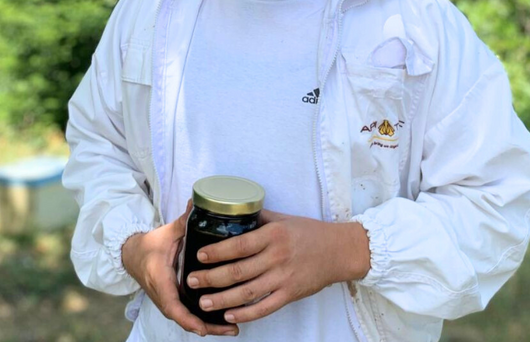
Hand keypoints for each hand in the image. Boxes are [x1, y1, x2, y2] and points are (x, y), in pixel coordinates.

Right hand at [122, 199, 239, 336]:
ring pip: (187, 320)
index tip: (202, 327)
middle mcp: (162, 294)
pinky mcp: (171, 301)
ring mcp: (166, 300)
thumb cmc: (150, 244)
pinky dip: (203, 321)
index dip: (188, 318)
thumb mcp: (166, 232)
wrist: (131, 255)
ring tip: (232, 331)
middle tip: (232, 330)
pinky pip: (187, 315)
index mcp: (159, 278)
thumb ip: (183, 221)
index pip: (171, 304)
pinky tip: (223, 324)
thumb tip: (197, 201)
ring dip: (208, 327)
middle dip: (206, 327)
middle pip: (183, 318)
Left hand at [185, 209, 370, 323]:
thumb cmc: (309, 233)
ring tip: (203, 302)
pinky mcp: (291, 294)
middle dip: (211, 277)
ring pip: (247, 292)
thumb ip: (258, 219)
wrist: (339, 251)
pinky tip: (229, 316)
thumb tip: (233, 214)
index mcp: (273, 235)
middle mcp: (277, 257)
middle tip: (191, 280)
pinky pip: (265, 307)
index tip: (199, 255)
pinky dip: (246, 314)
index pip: (238, 245)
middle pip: (237, 271)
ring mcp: (284, 278)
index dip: (216, 252)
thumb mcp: (283, 219)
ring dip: (222, 299)